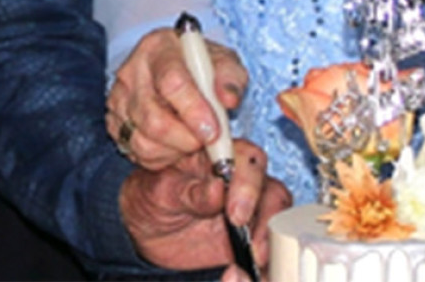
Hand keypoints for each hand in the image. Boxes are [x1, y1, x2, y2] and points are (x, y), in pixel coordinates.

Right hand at [107, 26, 248, 168]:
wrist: (177, 68)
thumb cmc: (201, 65)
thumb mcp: (224, 62)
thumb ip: (231, 78)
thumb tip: (228, 100)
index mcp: (158, 48)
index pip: (172, 83)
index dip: (194, 111)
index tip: (214, 132)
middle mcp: (131, 72)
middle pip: (153, 119)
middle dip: (187, 140)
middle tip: (208, 141)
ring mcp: (118, 98)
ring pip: (143, 142)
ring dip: (175, 152)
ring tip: (193, 141)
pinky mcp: (113, 120)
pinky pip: (136, 153)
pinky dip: (161, 158)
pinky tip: (175, 145)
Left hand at [119, 137, 291, 273]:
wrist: (146, 228)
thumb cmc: (153, 197)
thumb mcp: (160, 192)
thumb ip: (189, 191)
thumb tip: (218, 190)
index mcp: (218, 155)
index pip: (247, 159)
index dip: (247, 184)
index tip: (236, 213)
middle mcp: (241, 179)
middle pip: (271, 189)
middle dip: (265, 216)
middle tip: (249, 241)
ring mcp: (250, 208)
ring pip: (278, 218)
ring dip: (271, 240)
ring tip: (255, 258)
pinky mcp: (251, 235)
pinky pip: (269, 246)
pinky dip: (266, 261)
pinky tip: (247, 271)